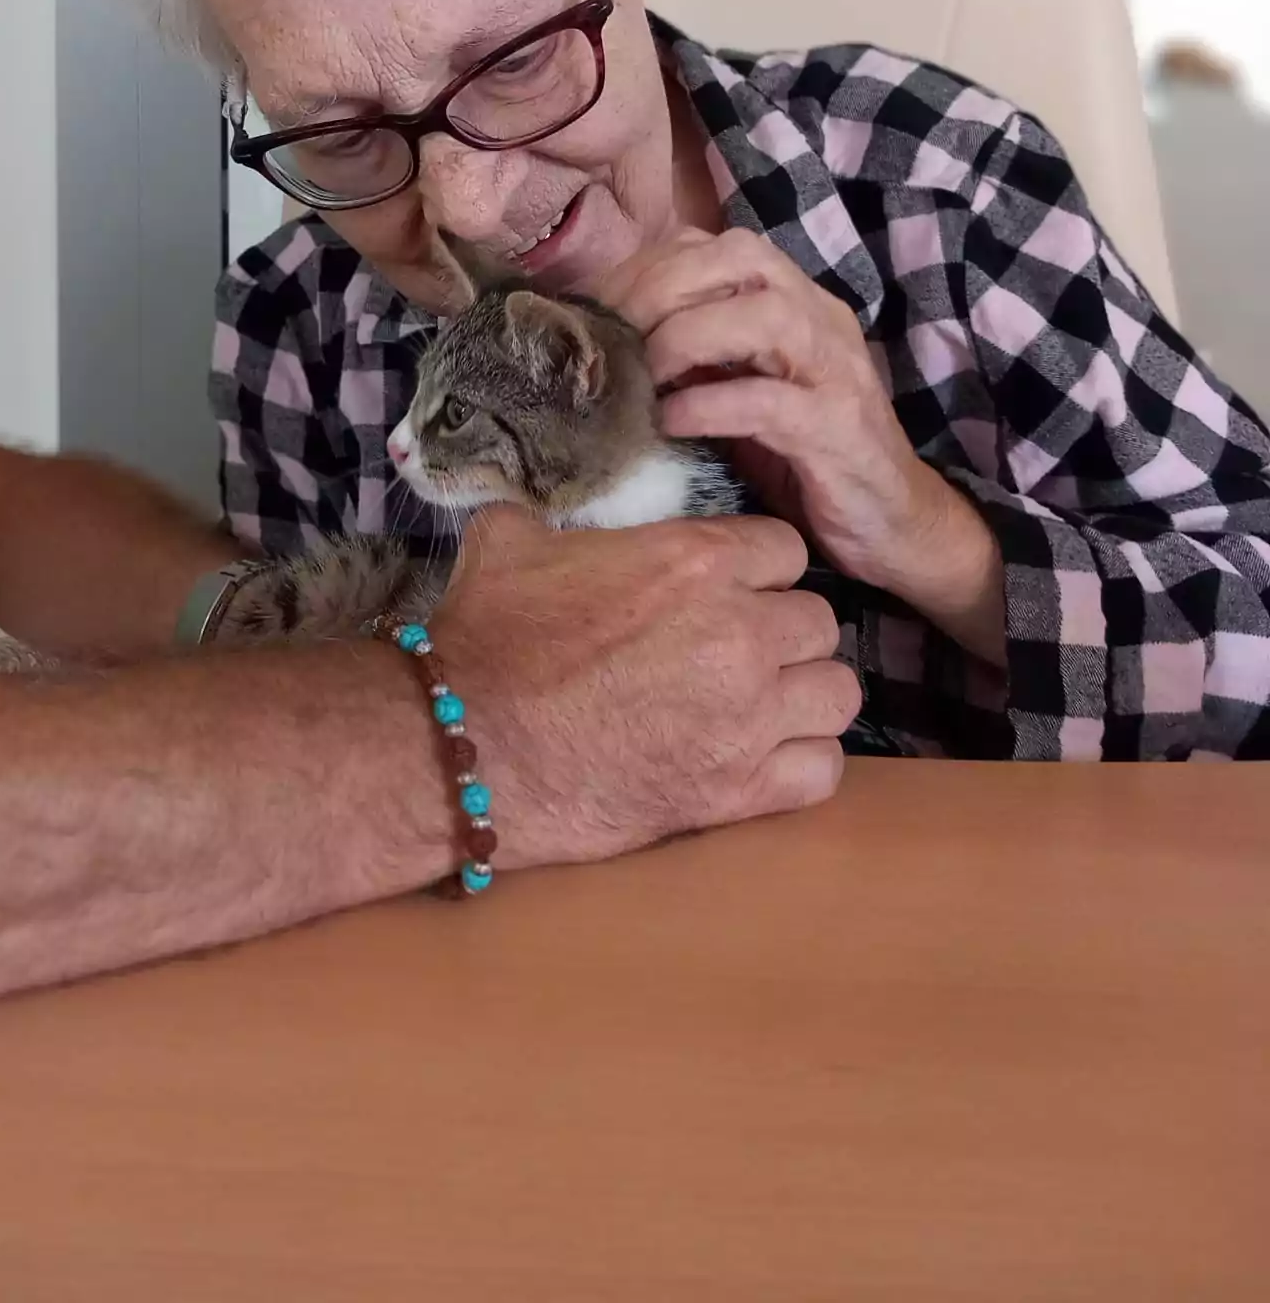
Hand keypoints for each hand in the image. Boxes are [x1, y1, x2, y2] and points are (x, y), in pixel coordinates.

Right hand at [435, 506, 859, 869]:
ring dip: (801, 696)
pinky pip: (823, 770)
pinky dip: (799, 764)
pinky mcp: (740, 791)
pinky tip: (758, 756)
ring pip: (837, 694)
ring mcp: (748, 717)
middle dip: (781, 632)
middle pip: (818, 621)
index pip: (785, 550)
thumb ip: (558, 516)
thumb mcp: (513, 540)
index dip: (756, 568)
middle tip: (734, 650)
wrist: (466, 745)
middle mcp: (740, 633)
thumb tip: (550, 512)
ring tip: (758, 704)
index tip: (728, 588)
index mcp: (698, 561)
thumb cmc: (487, 638)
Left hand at [598, 229, 1006, 664]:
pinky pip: (769, 400)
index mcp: (791, 299)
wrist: (890, 523)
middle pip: (738, 258)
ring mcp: (835, 369)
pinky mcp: (839, 429)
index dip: (648, 267)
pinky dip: (710, 405)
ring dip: (685, 338)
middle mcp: (818, 317)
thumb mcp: (737, 390)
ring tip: (641, 377)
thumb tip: (605, 339)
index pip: (715, 246)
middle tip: (609, 339)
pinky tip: (669, 424)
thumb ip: (692, 355)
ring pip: (761, 315)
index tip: (597, 311)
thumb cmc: (801, 456)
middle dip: (660, 289)